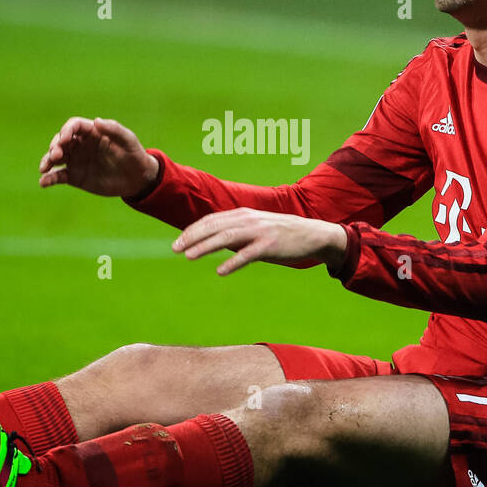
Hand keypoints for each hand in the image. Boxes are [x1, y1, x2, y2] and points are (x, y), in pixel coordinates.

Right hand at [39, 116, 158, 197]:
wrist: (137, 179)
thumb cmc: (134, 155)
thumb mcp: (128, 140)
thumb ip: (114, 129)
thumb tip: (96, 121)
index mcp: (91, 132)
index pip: (73, 126)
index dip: (66, 130)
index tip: (65, 139)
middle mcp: (80, 145)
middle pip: (60, 141)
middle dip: (55, 146)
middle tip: (57, 155)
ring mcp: (76, 160)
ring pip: (54, 158)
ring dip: (47, 160)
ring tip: (44, 168)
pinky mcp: (74, 177)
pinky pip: (58, 176)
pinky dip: (48, 179)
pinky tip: (43, 182)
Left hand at [172, 208, 347, 275]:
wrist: (312, 234)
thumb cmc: (280, 234)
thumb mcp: (255, 227)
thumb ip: (235, 232)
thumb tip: (212, 242)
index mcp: (243, 214)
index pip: (211, 220)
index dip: (192, 231)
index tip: (177, 242)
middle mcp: (248, 220)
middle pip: (214, 227)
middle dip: (192, 237)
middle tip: (174, 249)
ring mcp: (259, 232)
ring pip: (227, 238)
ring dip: (205, 247)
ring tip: (189, 257)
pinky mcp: (270, 246)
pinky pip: (248, 255)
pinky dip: (233, 262)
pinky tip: (220, 271)